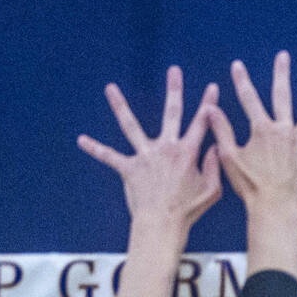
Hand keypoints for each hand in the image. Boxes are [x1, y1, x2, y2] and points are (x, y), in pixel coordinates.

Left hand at [78, 65, 221, 242]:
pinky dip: (95, 149)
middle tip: (175, 71)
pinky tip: (81, 140)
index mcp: (187, 153)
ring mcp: (145, 156)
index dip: (209, 106)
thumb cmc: (188, 211)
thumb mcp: (211, 191)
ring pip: (130, 126)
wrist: (163, 224)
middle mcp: (166, 149)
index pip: (201, 125)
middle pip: (172, 113)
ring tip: (110, 88)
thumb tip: (215, 148)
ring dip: (120, 105)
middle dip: (175, 91)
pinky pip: (109, 157)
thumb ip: (215, 167)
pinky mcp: (129, 169)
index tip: (212, 87)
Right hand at [207, 53, 296, 215]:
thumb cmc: (250, 185)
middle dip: (281, 75)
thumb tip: (210, 108)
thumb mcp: (230, 157)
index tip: (238, 66)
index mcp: (263, 129)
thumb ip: (222, 131)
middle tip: (283, 57)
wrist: (274, 208)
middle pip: (283, 97)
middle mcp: (284, 132)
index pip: (249, 98)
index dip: (242, 81)